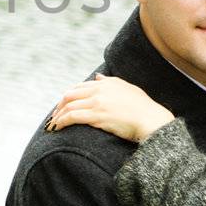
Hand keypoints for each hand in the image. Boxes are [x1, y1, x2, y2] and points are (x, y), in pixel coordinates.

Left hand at [46, 73, 175, 141]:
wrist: (151, 120)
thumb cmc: (143, 107)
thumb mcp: (127, 88)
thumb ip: (110, 82)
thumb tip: (98, 77)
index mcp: (105, 84)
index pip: (79, 87)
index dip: (67, 97)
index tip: (62, 106)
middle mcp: (99, 90)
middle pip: (70, 95)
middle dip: (59, 106)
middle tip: (54, 117)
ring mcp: (98, 103)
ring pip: (69, 106)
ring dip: (58, 116)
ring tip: (53, 125)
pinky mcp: (97, 116)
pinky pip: (73, 117)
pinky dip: (62, 121)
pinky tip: (58, 128)